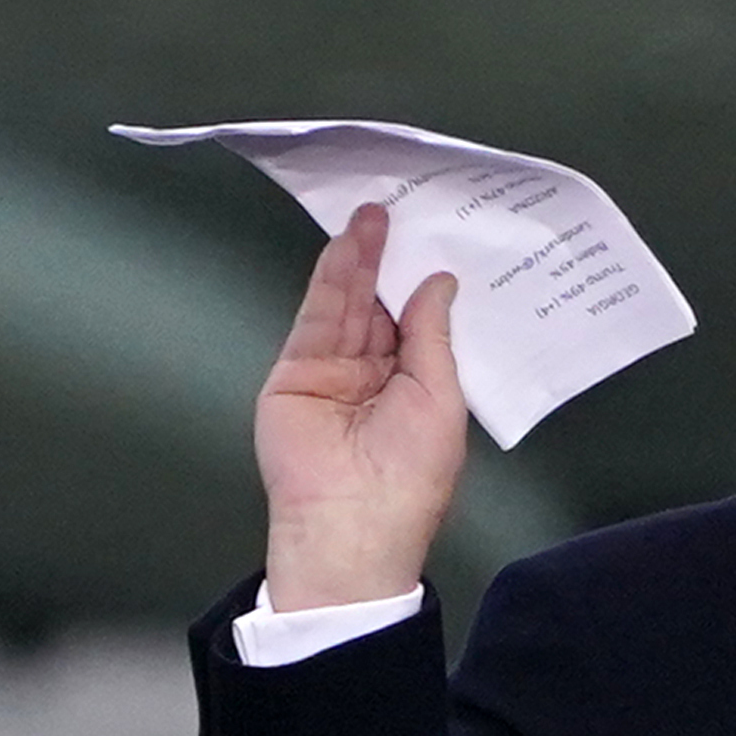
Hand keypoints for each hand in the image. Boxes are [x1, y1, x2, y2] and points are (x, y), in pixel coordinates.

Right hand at [254, 203, 467, 608]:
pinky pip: (316, 318)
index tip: (433, 241)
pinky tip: (346, 248)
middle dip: (387, 263)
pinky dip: (330, 281)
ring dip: (358, 261)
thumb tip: (439, 284)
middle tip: (398, 213)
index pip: (416, 328)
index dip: (420, 286)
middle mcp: (374, 379)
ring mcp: (332, 374)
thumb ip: (432, 336)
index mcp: (415, 392)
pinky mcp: (295, 372)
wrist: (350, 521)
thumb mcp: (440, 397)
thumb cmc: (410, 472)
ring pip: (347, 306)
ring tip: (372, 217)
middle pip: (379, 309)